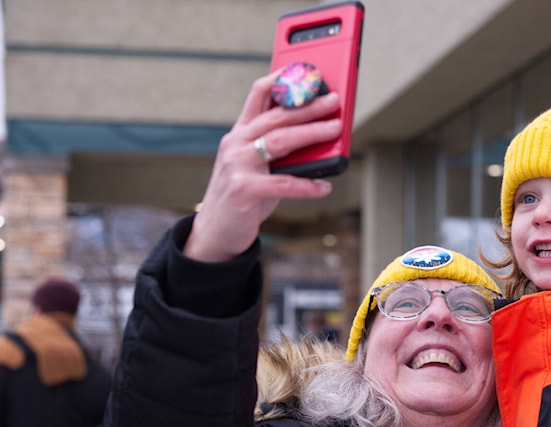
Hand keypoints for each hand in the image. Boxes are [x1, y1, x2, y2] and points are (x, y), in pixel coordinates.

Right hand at [185, 69, 341, 262]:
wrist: (214, 233)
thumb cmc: (243, 197)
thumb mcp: (257, 166)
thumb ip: (279, 150)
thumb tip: (318, 136)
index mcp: (239, 133)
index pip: (258, 95)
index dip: (282, 80)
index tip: (305, 70)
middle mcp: (236, 143)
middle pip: (277, 116)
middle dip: (308, 106)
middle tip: (334, 101)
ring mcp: (238, 165)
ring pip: (280, 141)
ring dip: (311, 133)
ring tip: (335, 130)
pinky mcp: (244, 190)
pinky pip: (283, 184)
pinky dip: (307, 185)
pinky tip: (324, 186)